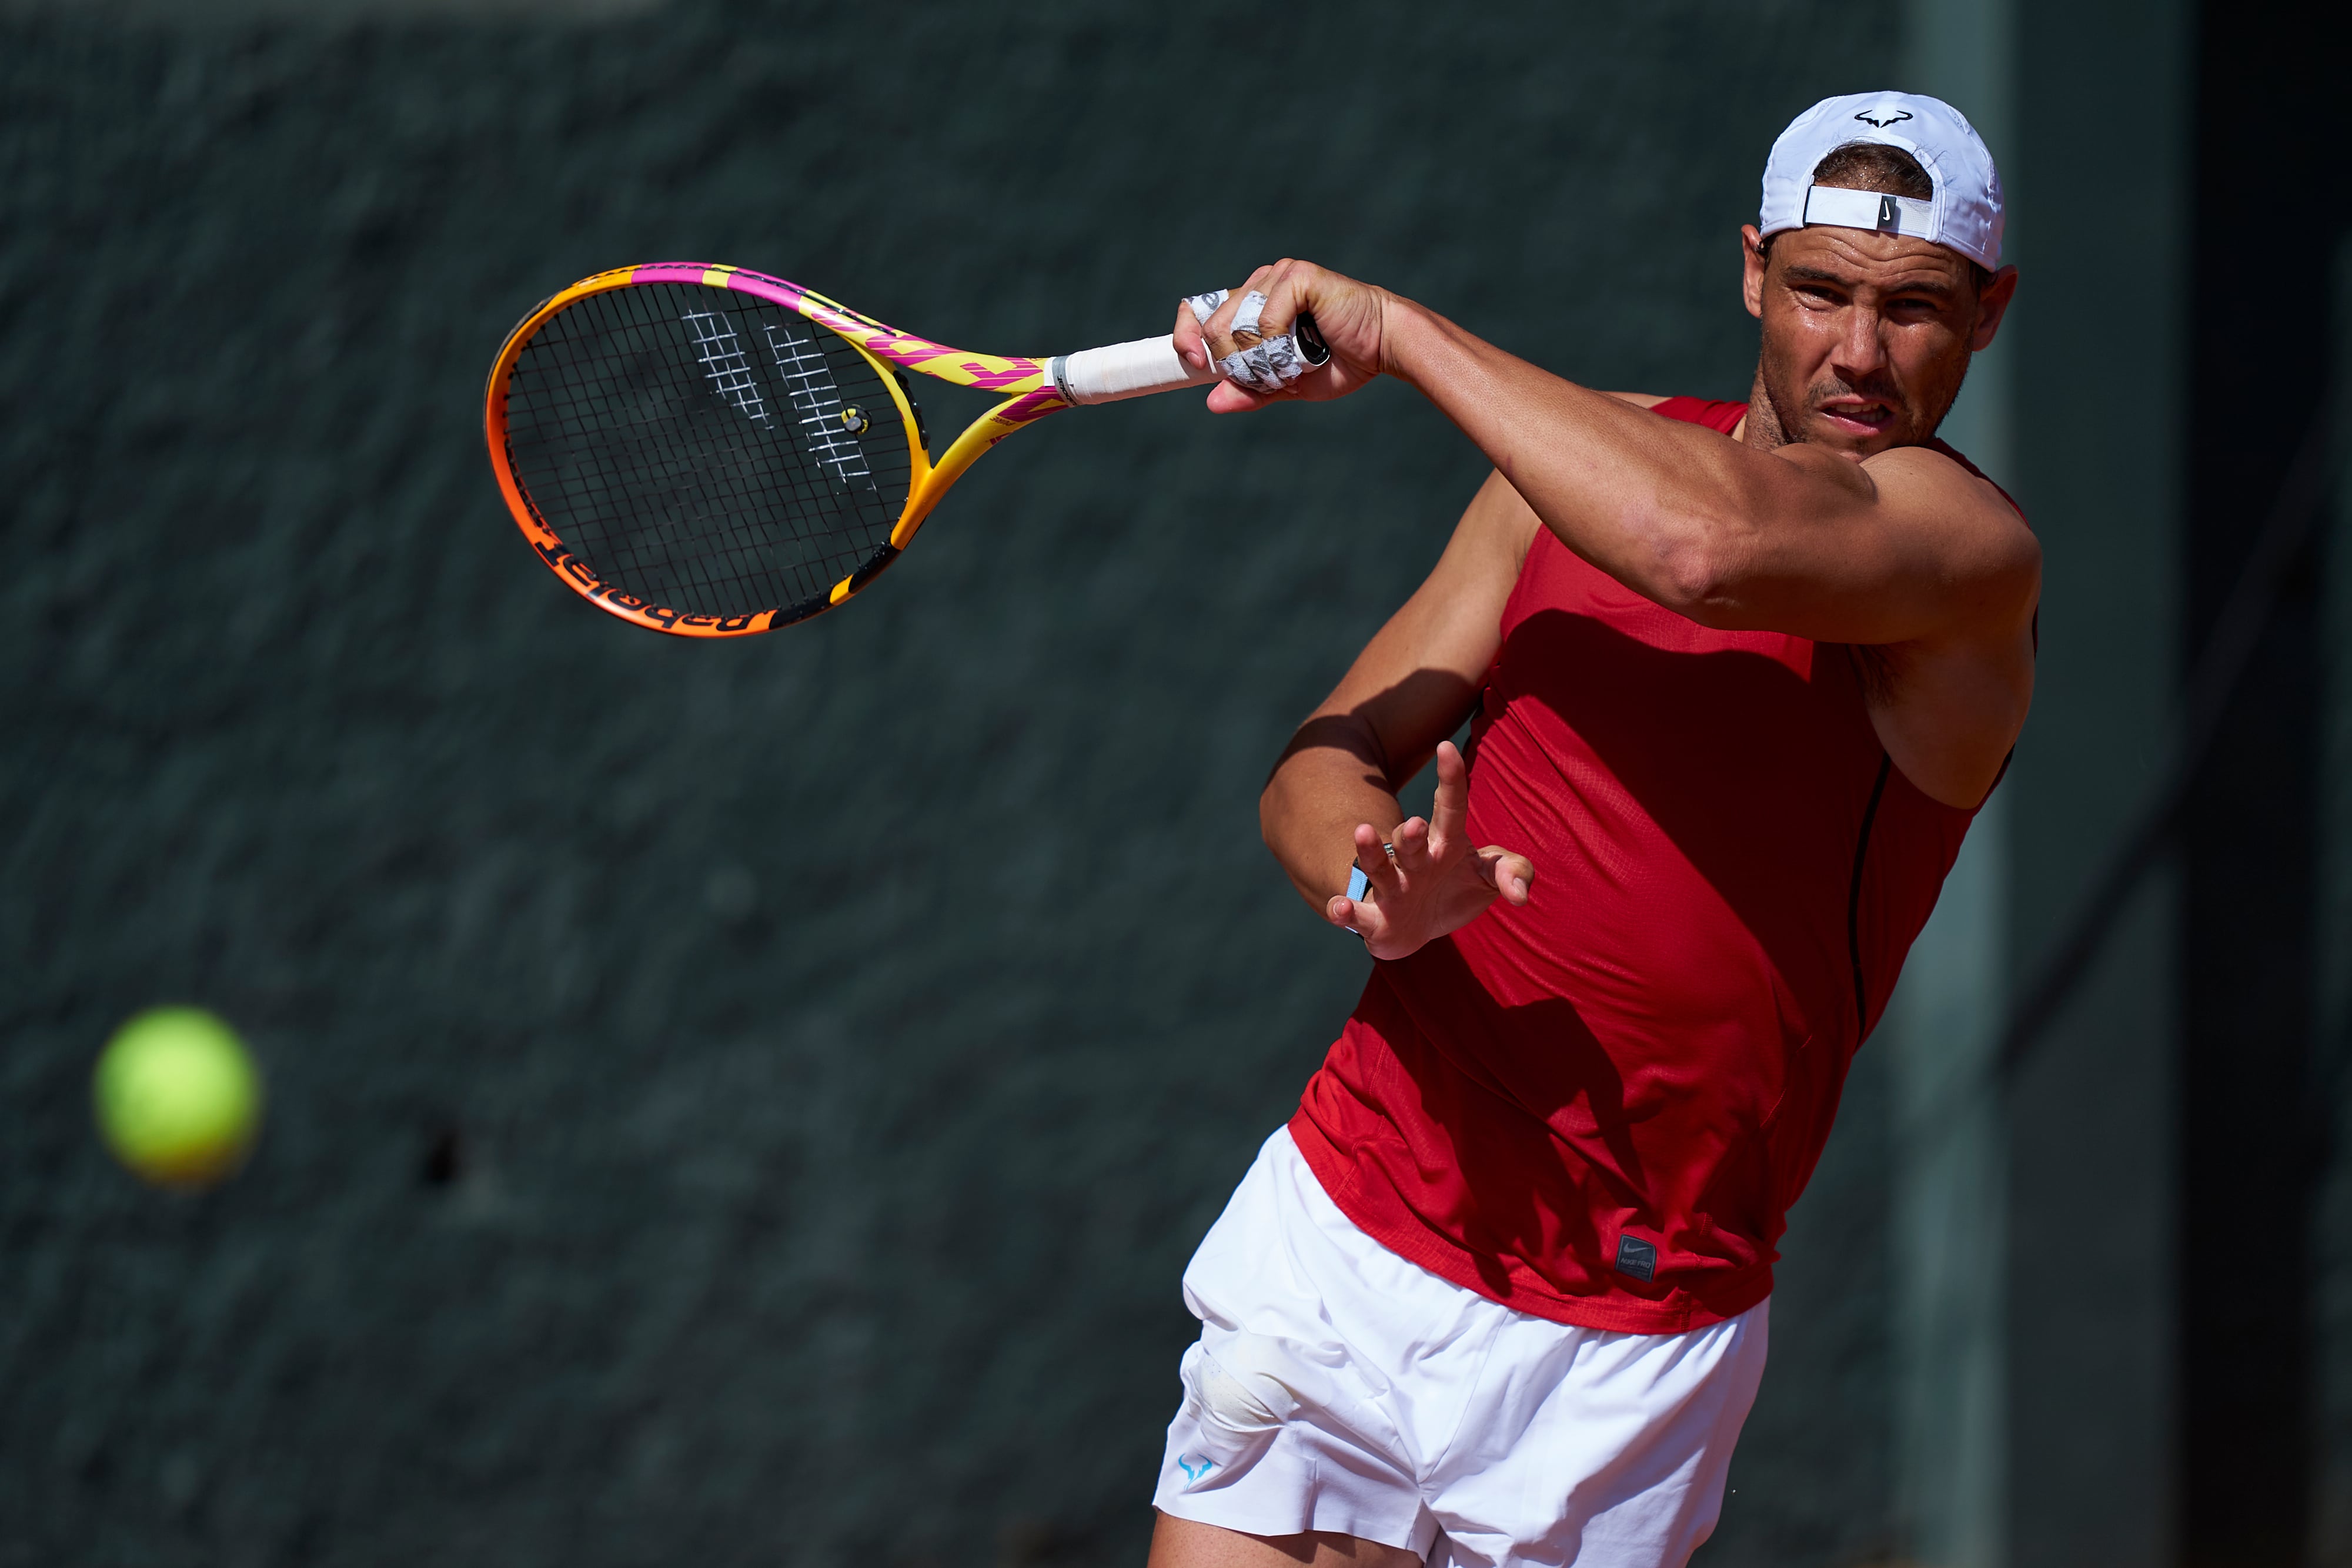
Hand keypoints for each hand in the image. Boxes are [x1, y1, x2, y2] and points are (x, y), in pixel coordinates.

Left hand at [1170, 258, 1391, 413]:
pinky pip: (1265, 319)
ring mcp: (1278, 275)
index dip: (1187, 336)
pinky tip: (1304, 351)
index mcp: (1252, 303)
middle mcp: (1260, 283)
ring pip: (1235, 324)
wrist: (1384, 347)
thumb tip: (1211, 402)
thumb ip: (1252, 389)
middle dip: (1234, 364)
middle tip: (1268, 377)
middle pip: (1213, 325)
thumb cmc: (1341, 361)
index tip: (1194, 366)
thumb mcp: (1288, 384)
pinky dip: (1279, 345)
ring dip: (1259, 360)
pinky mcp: (1297, 275)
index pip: (1201, 311)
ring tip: (1291, 367)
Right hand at [1324, 741, 1531, 959]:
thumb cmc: (1454, 890)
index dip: (1450, 779)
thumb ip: (1513, 871)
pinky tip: (1339, 908)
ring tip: (1363, 833)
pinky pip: (1359, 915)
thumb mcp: (1489, 877)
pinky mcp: (1375, 921)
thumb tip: (1521, 894)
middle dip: (1411, 833)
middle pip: (1410, 841)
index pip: (1451, 807)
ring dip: (1371, 853)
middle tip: (1416, 824)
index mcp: (1445, 844)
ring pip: (1379, 868)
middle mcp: (1415, 862)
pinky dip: (1346, 911)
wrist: (1417, 928)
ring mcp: (1393, 890)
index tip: (1446, 747)